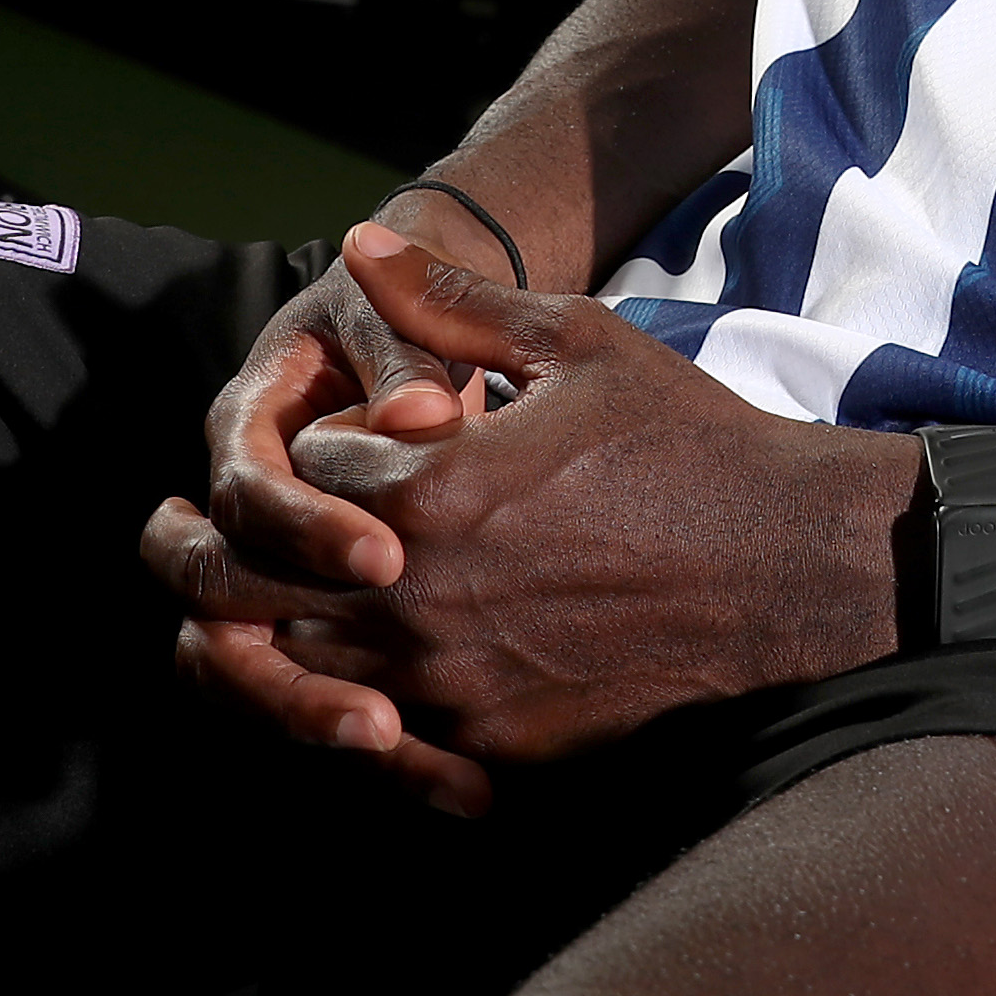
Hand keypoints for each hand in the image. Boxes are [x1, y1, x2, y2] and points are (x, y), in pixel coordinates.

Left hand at [156, 229, 908, 782]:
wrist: (792, 571)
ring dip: (280, 631)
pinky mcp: (492, 749)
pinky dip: (352, 707)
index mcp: (432, 492)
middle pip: (254, 590)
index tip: (362, 438)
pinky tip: (366, 676)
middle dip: (222, 551)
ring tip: (284, 597)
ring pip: (296, 674)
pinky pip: (377, 744)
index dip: (317, 448)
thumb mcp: (576, 343)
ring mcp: (452, 687)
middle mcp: (421, 601)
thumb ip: (451, 304)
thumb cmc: (690, 443)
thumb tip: (358, 245)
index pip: (297, 473)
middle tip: (202, 533)